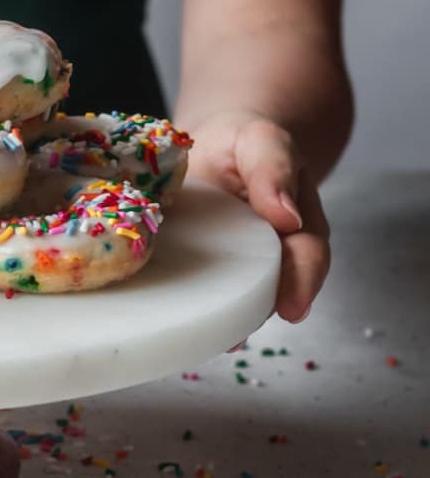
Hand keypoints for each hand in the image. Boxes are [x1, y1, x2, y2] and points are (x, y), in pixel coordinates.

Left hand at [186, 109, 329, 323]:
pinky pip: (197, 292)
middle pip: (272, 292)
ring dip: (220, 320)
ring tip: (198, 333)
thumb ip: (274, 169)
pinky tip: (168, 318)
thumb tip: (287, 217)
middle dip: (255, 314)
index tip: (292, 309)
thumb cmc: (242, 144)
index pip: (309, 258)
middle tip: (236, 336)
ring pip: (236, 301)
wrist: (211, 147)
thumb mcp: (261, 141)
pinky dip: (186, 307)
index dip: (303, 284)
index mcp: (297, 226)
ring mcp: (235, 269)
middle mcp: (271, 257)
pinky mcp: (200, 272)